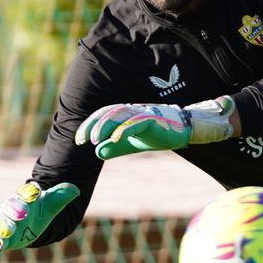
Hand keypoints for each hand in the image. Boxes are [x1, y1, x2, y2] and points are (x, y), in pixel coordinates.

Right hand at [0, 180, 79, 255]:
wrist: (31, 219)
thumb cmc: (40, 209)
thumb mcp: (53, 203)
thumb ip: (63, 196)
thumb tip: (76, 191)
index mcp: (24, 197)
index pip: (26, 193)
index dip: (30, 193)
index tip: (36, 192)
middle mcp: (12, 208)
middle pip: (12, 207)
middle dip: (16, 210)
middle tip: (23, 213)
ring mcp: (5, 222)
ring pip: (2, 223)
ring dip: (4, 227)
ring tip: (7, 232)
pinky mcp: (3, 237)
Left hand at [75, 96, 234, 159]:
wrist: (183, 131)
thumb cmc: (157, 135)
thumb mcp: (132, 144)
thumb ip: (115, 148)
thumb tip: (97, 152)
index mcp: (126, 114)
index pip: (103, 116)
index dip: (89, 125)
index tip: (79, 140)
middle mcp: (132, 110)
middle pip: (108, 113)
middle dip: (93, 125)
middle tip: (82, 140)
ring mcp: (143, 113)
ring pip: (120, 115)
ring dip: (105, 126)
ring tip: (95, 140)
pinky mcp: (154, 119)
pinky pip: (137, 123)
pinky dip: (125, 130)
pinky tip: (116, 139)